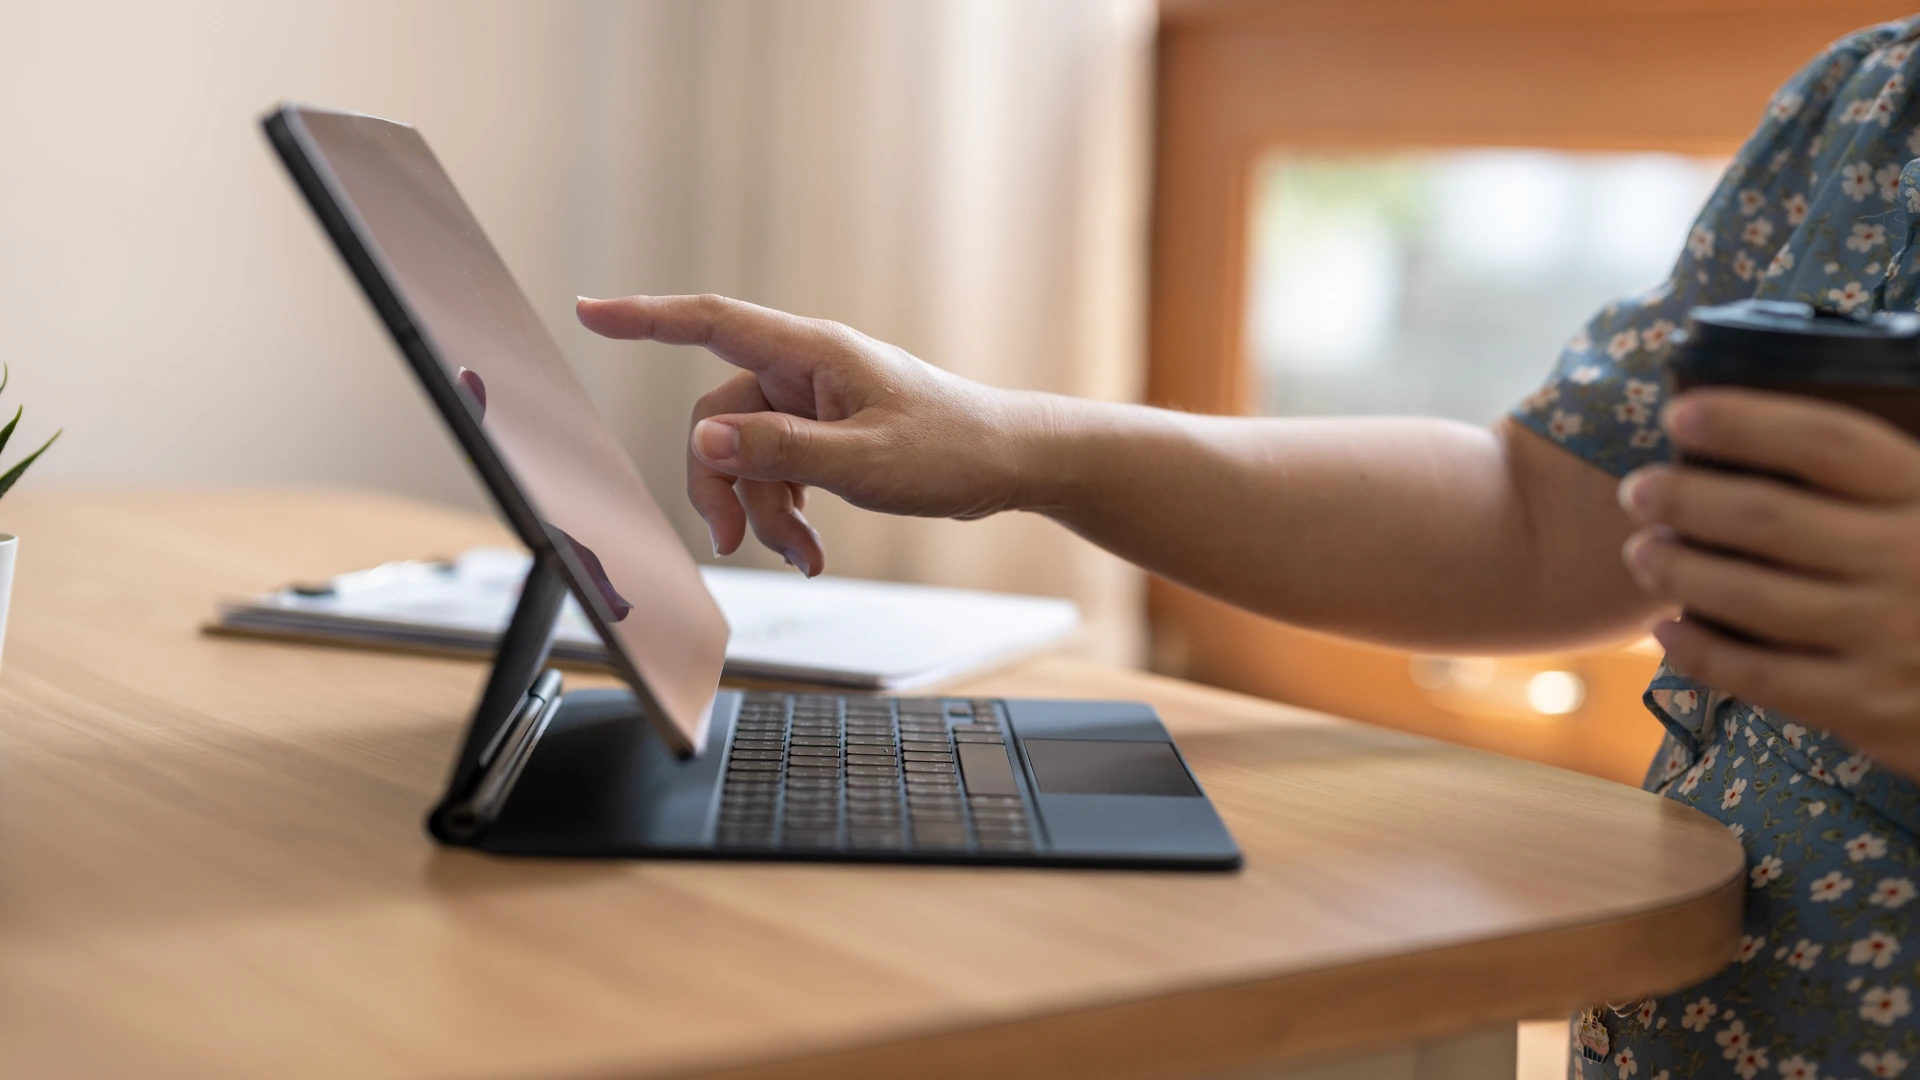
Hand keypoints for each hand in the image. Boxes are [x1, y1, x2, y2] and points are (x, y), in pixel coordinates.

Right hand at [576, 294, 1039, 574]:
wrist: (1008, 462)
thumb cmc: (952, 448)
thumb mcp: (863, 460)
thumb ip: (780, 451)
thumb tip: (705, 441)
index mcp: (810, 353)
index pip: (709, 321)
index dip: (643, 317)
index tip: (588, 311)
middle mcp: (803, 370)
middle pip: (718, 419)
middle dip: (722, 485)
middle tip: (736, 543)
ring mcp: (813, 403)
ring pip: (746, 455)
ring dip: (761, 510)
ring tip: (802, 552)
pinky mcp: (825, 434)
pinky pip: (776, 469)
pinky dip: (784, 511)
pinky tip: (810, 546)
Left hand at [1618, 388, 1919, 775]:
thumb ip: (1865, 482)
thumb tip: (1738, 440)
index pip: (1826, 442)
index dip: (1745, 423)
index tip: (1677, 414)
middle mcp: (1912, 559)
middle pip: (1770, 518)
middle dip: (1686, 500)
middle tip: (1636, 489)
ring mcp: (1890, 636)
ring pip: (1752, 597)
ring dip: (1680, 571)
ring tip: (1641, 553)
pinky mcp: (1866, 706)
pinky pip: (1760, 677)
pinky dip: (1701, 651)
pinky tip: (1666, 629)